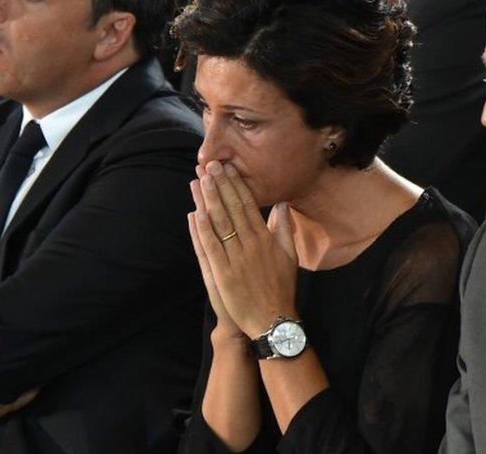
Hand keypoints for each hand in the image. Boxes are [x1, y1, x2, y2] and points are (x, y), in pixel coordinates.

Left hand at [191, 160, 298, 337]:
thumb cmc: (281, 287)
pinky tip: (195, 213)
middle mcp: (250, 245)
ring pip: (220, 224)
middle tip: (210, 165)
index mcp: (265, 238)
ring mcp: (236, 259)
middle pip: (232, 209)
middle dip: (220, 186)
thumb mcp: (290, 256)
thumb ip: (284, 228)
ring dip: (208, 200)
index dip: (236, 186)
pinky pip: (211, 247)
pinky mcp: (223, 274)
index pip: (248, 205)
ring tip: (199, 180)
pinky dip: (203, 230)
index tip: (227, 169)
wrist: (272, 319)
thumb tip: (283, 204)